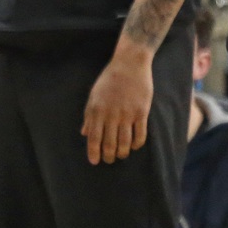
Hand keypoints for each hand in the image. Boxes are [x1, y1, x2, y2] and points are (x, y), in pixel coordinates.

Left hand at [81, 45, 152, 164]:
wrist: (129, 64)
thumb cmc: (109, 80)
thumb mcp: (94, 95)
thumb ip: (89, 115)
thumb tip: (85, 133)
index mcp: (97, 110)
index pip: (94, 137)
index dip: (93, 152)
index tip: (94, 162)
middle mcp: (111, 114)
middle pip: (110, 143)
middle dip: (108, 155)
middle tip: (109, 160)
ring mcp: (127, 114)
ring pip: (125, 142)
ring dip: (122, 152)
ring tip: (121, 156)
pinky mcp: (142, 112)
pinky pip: (140, 135)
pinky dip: (137, 144)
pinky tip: (135, 147)